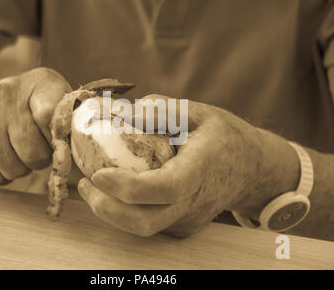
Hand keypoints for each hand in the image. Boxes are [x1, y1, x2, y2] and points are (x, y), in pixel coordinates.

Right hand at [0, 67, 71, 185]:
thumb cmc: (34, 108)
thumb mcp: (58, 104)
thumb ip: (69, 123)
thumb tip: (71, 148)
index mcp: (42, 83)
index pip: (50, 114)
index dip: (57, 137)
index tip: (59, 142)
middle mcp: (10, 92)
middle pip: (32, 151)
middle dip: (40, 160)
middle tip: (39, 152)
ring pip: (11, 167)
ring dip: (21, 169)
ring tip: (20, 153)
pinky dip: (2, 176)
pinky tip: (4, 160)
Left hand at [78, 94, 298, 236]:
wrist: (252, 168)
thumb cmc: (225, 137)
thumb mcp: (199, 113)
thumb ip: (162, 110)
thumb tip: (120, 112)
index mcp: (201, 170)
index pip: (162, 189)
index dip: (125, 187)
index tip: (96, 173)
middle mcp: (194, 202)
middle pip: (145, 222)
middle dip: (106, 208)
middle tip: (85, 184)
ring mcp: (189, 219)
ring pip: (143, 227)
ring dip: (111, 210)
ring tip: (92, 186)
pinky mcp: (183, 225)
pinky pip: (149, 222)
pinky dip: (126, 210)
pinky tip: (116, 190)